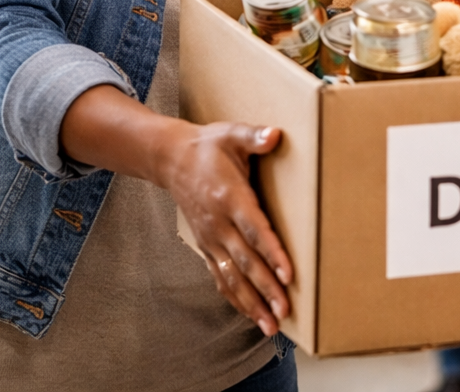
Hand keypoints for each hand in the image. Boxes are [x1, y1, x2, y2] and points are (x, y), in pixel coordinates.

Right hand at [158, 122, 292, 336]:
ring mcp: (211, 239)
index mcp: (231, 197)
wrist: (171, 159)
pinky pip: (220, 277)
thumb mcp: (231, 134)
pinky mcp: (206, 246)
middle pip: (245, 262)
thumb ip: (254, 136)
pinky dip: (235, 298)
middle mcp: (219, 224)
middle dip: (266, 289)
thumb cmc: (209, 146)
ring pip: (232, 277)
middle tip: (285, 311)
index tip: (288, 274)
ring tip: (271, 325)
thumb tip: (275, 134)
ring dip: (252, 302)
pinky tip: (251, 315)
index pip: (255, 230)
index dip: (271, 253)